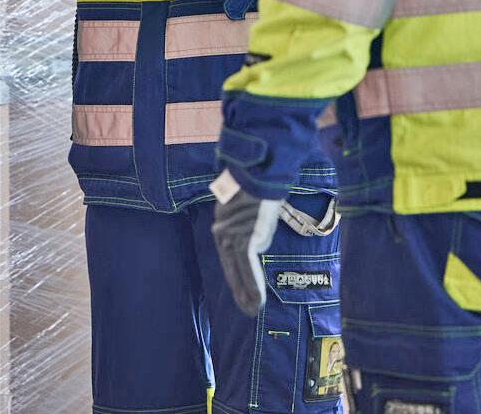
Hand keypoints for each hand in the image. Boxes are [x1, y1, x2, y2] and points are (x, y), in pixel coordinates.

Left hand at [209, 170, 281, 315]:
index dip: (237, 278)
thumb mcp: (251, 207)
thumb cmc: (258, 184)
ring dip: (249, 292)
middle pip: (231, 267)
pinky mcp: (243, 236)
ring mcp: (231, 234)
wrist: (258, 169)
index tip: (243, 295)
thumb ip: (251, 227)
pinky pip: (247, 265)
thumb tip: (257, 246)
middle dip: (240, 291)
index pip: (229, 258)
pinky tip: (257, 299)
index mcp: (223, 224)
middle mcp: (222, 230)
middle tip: (249, 311)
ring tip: (255, 310)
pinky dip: (253, 284)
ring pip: (239, 269)